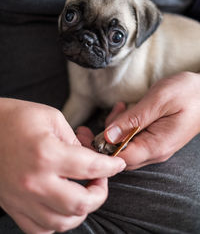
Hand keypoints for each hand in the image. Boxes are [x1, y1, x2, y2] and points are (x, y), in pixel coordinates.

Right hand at [0, 98, 125, 233]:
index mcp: (47, 153)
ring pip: (62, 222)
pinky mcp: (13, 206)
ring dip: (81, 210)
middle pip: (80, 203)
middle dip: (100, 193)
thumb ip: (73, 141)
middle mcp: (35, 181)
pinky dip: (57, 222)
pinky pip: (40, 229)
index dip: (111, 166)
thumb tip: (88, 159)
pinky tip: (61, 206)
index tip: (117, 164)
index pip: (91, 168)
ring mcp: (22, 198)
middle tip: (101, 180)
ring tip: (84, 193)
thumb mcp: (52, 117)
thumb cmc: (16, 118)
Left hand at [103, 72, 199, 169]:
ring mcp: (155, 146)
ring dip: (116, 128)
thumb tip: (108, 136)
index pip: (119, 159)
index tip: (93, 131)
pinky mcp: (154, 139)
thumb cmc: (188, 94)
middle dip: (107, 137)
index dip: (102, 148)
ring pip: (124, 147)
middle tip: (113, 113)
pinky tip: (127, 111)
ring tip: (122, 108)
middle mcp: (154, 152)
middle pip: (119, 155)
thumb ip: (133, 119)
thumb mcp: (159, 101)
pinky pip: (133, 139)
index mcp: (155, 146)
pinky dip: (125, 126)